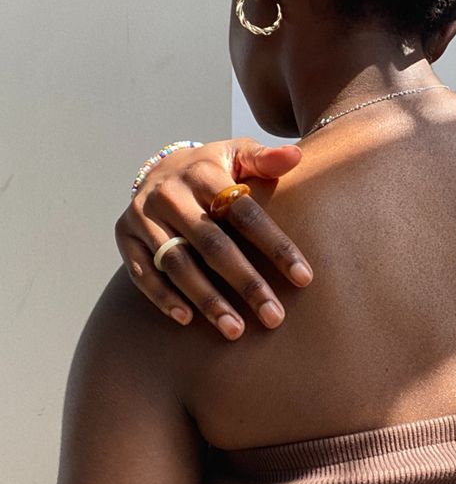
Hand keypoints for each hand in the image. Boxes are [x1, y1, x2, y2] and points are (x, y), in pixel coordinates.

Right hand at [115, 139, 312, 338]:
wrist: (161, 168)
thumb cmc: (214, 169)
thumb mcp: (238, 154)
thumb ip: (265, 158)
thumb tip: (296, 155)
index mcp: (204, 173)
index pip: (245, 213)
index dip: (276, 246)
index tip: (304, 278)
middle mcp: (170, 194)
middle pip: (213, 244)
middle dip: (246, 283)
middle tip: (274, 317)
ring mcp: (143, 217)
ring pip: (178, 264)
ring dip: (207, 300)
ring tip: (236, 329)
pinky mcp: (125, 237)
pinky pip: (143, 273)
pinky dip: (163, 297)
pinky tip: (187, 320)